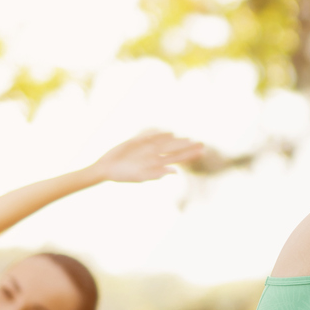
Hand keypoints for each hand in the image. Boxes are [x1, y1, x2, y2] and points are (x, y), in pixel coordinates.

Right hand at [90, 129, 205, 183]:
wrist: (106, 168)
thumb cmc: (123, 175)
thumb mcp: (141, 177)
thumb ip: (157, 174)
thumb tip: (176, 171)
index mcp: (157, 165)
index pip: (177, 158)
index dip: (189, 155)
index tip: (201, 152)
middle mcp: (154, 156)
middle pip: (174, 150)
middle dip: (187, 147)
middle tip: (202, 144)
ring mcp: (147, 148)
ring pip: (165, 143)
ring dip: (177, 140)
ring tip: (189, 139)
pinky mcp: (137, 141)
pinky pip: (151, 137)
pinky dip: (160, 134)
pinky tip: (169, 133)